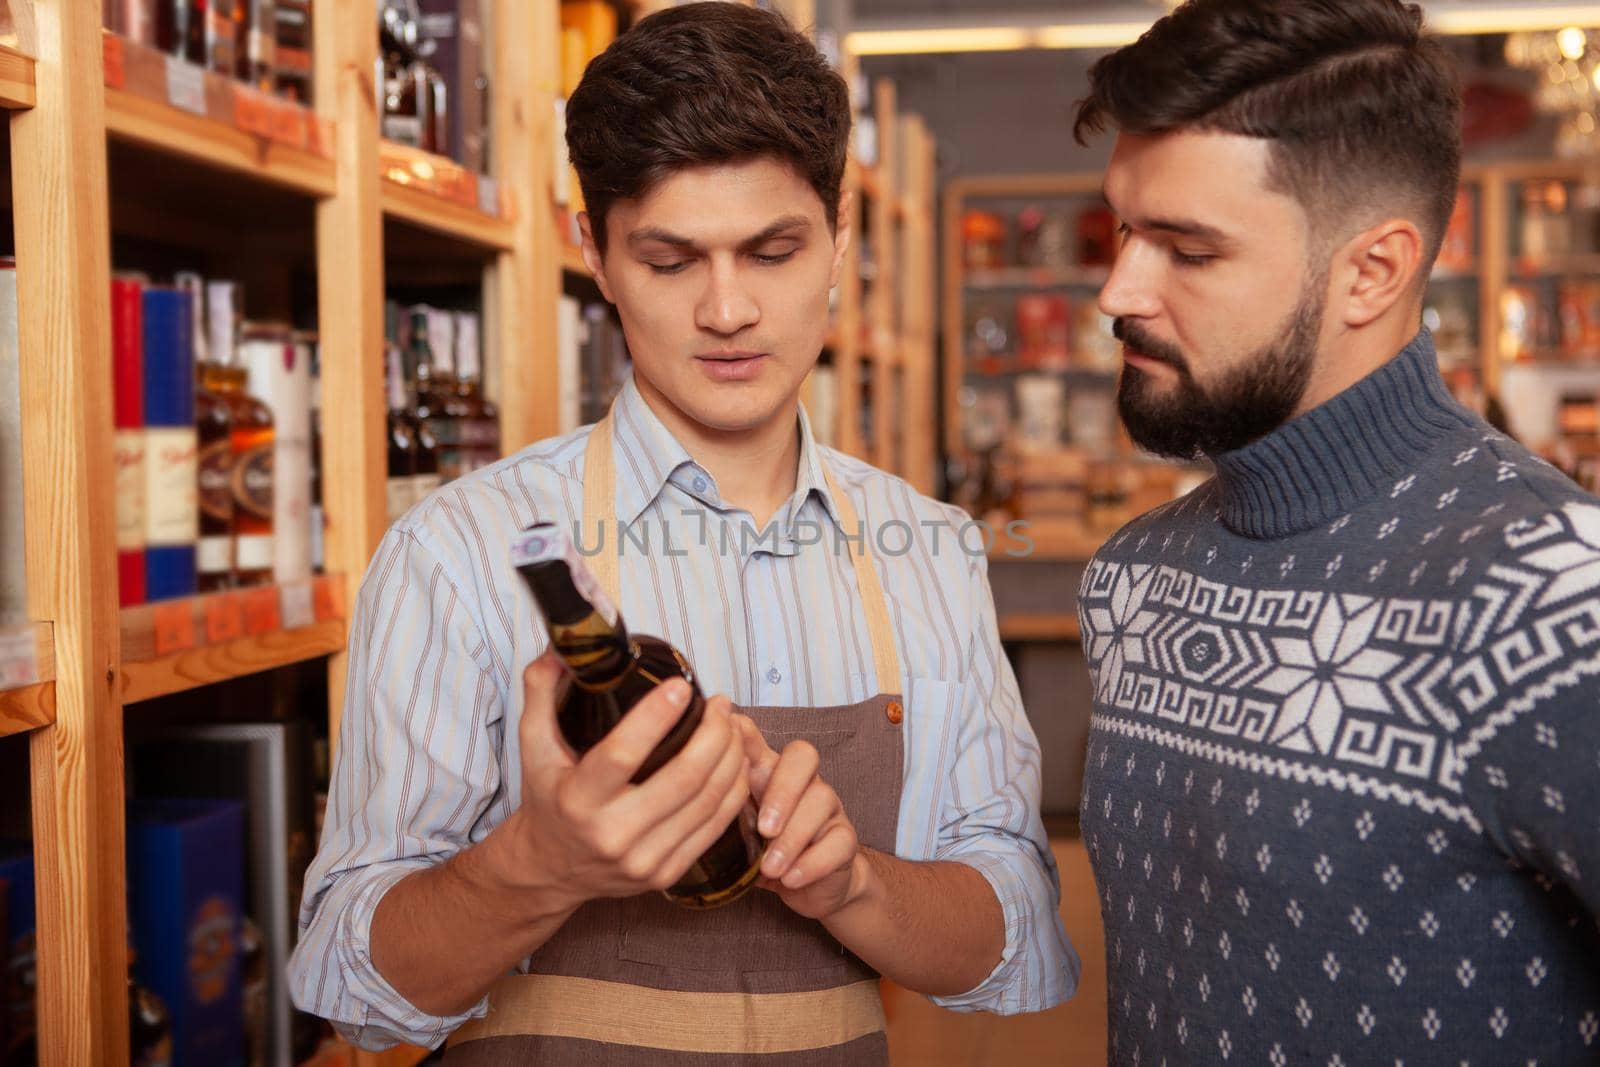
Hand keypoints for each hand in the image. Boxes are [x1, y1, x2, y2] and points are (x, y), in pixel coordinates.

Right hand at [499, 652, 751, 908]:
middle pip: (683, 778)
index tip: (681, 686)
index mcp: (578, 799)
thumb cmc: (547, 799)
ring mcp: (643, 859)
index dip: (657, 716)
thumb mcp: (533, 747)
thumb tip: (559, 649)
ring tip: (732, 726)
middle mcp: (612, 834)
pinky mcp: (666, 873)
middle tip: (721, 704)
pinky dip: (734, 789)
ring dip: (731, 757)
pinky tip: (736, 762)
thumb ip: (542, 693)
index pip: (624, 754)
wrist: (548, 870)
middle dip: (714, 734)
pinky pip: (715, 827)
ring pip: (707, 801)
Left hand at [737, 717, 865, 920]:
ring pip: (821, 800)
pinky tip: (790, 879)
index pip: (757, 741)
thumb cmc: (766, 852)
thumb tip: (677, 807)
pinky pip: (839, 841)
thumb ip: (718, 813)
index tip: (724, 739)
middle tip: (763, 829)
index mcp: (767, 773)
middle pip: (803, 756)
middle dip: (782, 790)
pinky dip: (812, 862)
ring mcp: (827, 808)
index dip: (743, 734)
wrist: (812, 887)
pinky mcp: (844, 839)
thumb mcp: (736, 831)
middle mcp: (801, 782)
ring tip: (771, 868)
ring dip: (793, 837)